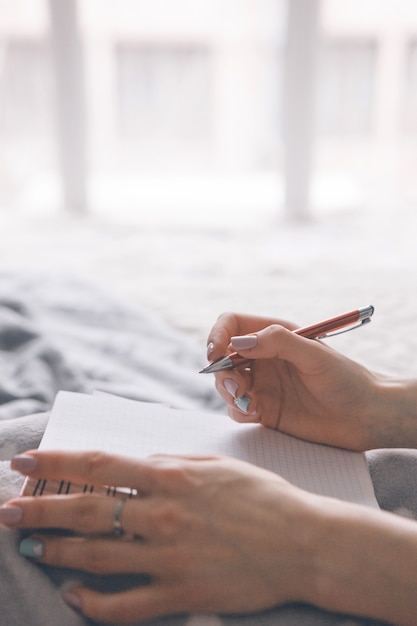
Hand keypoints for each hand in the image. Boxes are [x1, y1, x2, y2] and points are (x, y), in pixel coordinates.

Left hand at [2, 450, 317, 623]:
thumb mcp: (213, 464)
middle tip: (7, 509)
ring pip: (95, 556)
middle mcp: (162, 514)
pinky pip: (125, 605)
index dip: (56, 462)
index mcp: (170, 477)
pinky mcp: (181, 592)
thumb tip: (134, 464)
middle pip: (86, 511)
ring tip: (28, 544)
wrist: (301, 541)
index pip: (99, 465)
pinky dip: (93, 602)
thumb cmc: (261, 496)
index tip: (24, 461)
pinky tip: (73, 594)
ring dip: (55, 550)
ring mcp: (169, 557)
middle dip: (39, 509)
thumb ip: (170, 463)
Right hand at [206, 312, 389, 449]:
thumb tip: (238, 343)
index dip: (217, 335)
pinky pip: (236, 409)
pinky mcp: (264, 410)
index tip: (216, 354)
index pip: (232, 325)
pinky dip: (238, 412)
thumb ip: (278, 342)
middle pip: (222, 357)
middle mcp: (264, 358)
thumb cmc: (347, 380)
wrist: (365, 417)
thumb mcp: (314, 355)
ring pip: (225, 384)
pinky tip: (256, 415)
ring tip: (248, 403)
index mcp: (274, 335)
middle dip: (221, 372)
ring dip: (227, 393)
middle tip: (236, 388)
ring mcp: (262, 384)